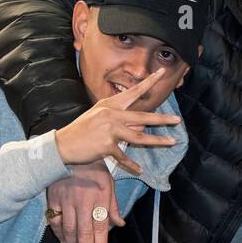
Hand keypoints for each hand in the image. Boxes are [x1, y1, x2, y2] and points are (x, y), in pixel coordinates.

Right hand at [46, 161, 121, 242]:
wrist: (70, 151)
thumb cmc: (93, 168)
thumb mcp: (109, 183)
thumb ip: (113, 206)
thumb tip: (120, 224)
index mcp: (99, 197)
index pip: (101, 226)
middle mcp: (83, 201)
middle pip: (85, 232)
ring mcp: (66, 201)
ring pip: (69, 229)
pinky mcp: (53, 199)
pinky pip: (55, 220)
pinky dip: (59, 233)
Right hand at [54, 69, 180, 171]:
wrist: (63, 144)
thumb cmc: (82, 130)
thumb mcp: (100, 117)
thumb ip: (120, 119)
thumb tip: (141, 125)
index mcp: (110, 105)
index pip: (133, 92)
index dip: (149, 82)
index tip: (161, 72)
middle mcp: (111, 115)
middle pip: (142, 117)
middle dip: (162, 119)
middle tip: (178, 120)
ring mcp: (109, 130)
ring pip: (139, 137)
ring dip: (157, 141)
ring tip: (172, 141)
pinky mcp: (107, 145)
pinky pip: (124, 157)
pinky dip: (131, 165)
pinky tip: (140, 170)